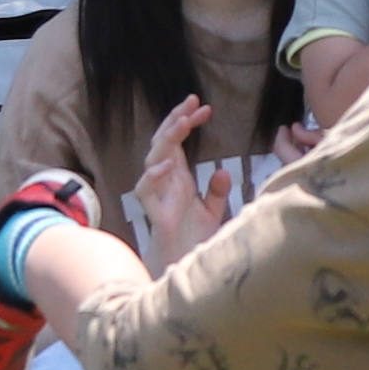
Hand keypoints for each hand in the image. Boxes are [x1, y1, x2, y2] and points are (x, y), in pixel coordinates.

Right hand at [128, 93, 232, 258]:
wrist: (187, 268)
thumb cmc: (194, 240)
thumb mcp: (213, 211)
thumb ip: (217, 191)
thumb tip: (223, 170)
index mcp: (179, 178)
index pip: (178, 142)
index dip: (187, 122)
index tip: (204, 107)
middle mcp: (166, 183)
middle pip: (163, 143)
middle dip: (175, 120)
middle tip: (192, 102)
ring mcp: (159, 196)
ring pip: (152, 160)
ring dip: (166, 140)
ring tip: (182, 123)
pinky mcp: (156, 214)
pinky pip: (145, 190)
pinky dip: (153, 176)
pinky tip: (167, 164)